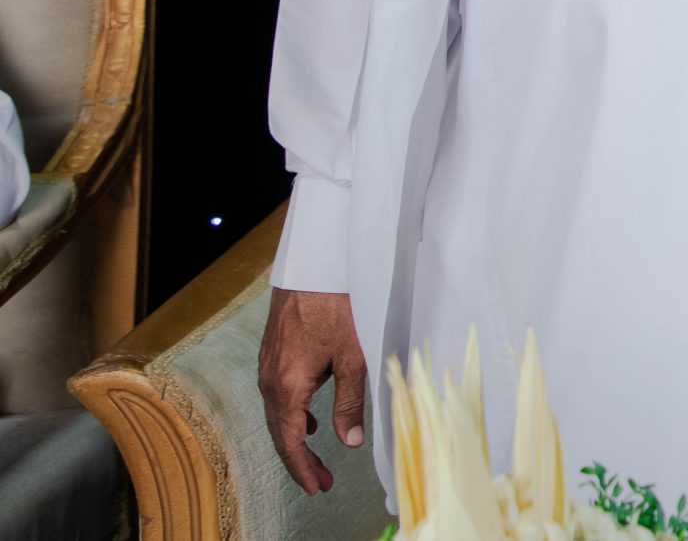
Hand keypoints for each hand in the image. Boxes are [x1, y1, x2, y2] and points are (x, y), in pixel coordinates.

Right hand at [258, 288, 367, 494]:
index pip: (289, 442)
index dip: (303, 468)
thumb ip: (349, 402)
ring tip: (315, 456)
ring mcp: (268, 365)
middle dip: (300, 459)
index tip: (316, 487)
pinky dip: (291, 414)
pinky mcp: (274, 352)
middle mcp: (270, 380)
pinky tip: (307, 419)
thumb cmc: (336, 307)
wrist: (315, 266)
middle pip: (279, 432)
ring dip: (295, 438)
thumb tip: (349, 442)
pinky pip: (278, 394)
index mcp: (287, 387)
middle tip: (320, 482)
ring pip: (277, 413)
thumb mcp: (352, 357)